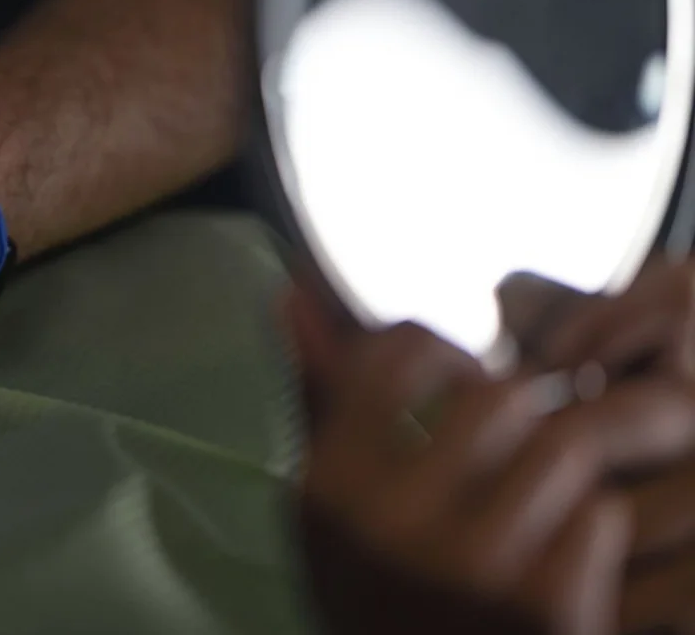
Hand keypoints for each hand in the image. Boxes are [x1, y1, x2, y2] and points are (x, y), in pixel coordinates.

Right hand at [291, 292, 694, 634]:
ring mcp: (474, 567)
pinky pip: (601, 516)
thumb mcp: (327, 506)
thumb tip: (294, 292)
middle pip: (500, 395)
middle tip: (512, 440)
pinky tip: (564, 549)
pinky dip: (593, 527)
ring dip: (562, 467)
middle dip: (517, 412)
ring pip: (561, 446)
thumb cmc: (374, 592)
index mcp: (330, 486)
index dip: (442, 355)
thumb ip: (318, 398)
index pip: (399, 353)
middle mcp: (393, 520)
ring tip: (540, 493)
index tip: (451, 385)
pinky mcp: (547, 609)